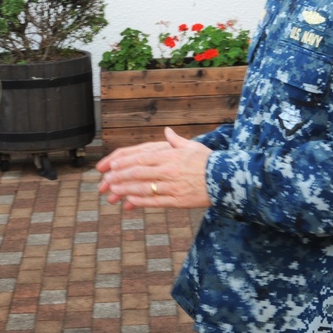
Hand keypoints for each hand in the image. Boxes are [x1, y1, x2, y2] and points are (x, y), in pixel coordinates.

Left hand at [97, 128, 211, 210]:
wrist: (226, 180)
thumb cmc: (208, 162)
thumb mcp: (192, 147)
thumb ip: (176, 140)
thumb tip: (167, 131)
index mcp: (170, 156)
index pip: (141, 158)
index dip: (124, 162)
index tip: (112, 165)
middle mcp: (168, 171)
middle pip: (138, 173)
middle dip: (120, 177)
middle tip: (106, 180)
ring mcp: (172, 186)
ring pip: (144, 188)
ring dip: (126, 190)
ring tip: (113, 192)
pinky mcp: (177, 201)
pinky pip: (155, 201)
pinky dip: (141, 201)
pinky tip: (130, 201)